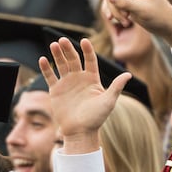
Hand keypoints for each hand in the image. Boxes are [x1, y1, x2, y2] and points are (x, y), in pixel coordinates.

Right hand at [41, 38, 127, 153]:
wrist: (80, 132)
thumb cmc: (96, 118)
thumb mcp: (108, 101)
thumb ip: (116, 87)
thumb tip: (129, 75)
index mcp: (92, 79)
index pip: (90, 60)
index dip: (87, 50)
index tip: (84, 41)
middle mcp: (79, 78)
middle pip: (73, 59)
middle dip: (68, 49)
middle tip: (63, 40)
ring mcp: (67, 83)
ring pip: (61, 64)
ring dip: (57, 54)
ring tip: (54, 45)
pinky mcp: (56, 90)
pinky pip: (50, 76)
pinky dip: (46, 68)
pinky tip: (42, 59)